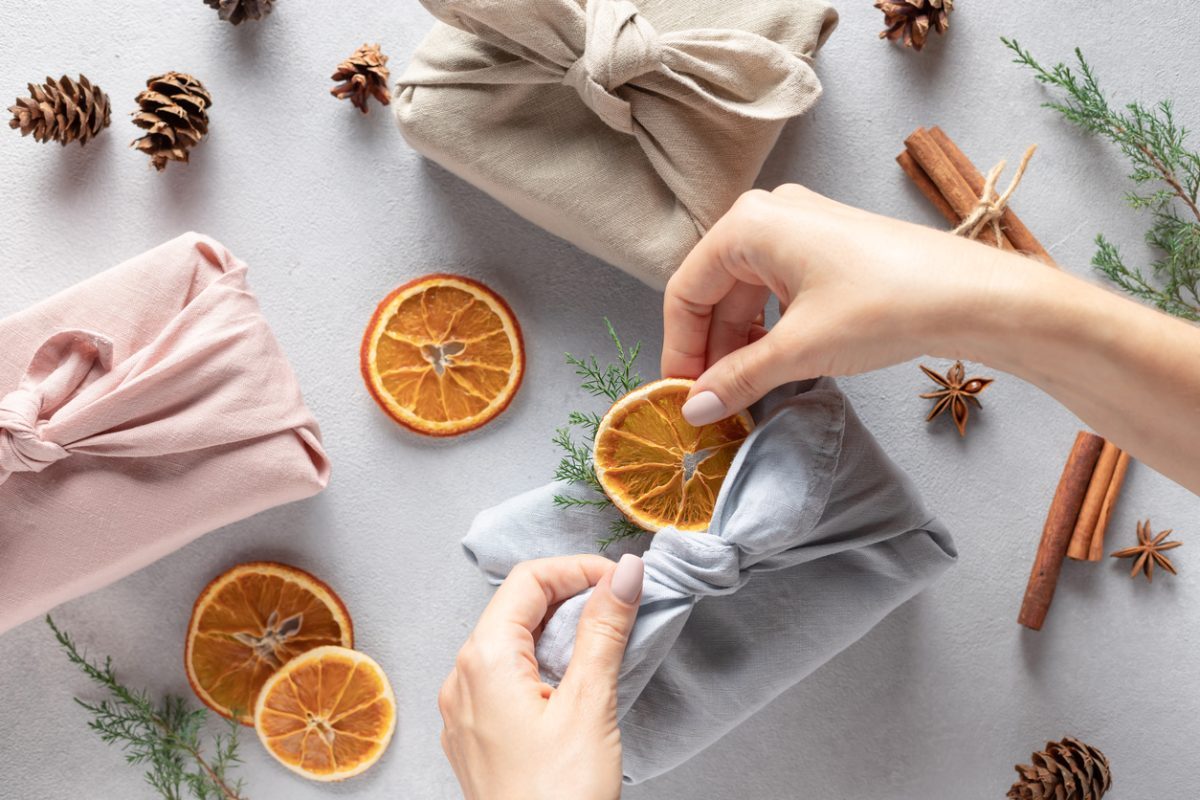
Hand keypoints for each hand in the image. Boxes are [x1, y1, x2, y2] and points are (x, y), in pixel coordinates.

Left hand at [440, 554, 644, 799]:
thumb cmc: (558, 798)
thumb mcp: (590, 704)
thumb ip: (604, 630)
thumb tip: (622, 574)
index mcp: (483, 661)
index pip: (527, 581)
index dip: (577, 569)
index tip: (620, 579)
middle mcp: (462, 680)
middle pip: (515, 608)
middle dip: (569, 597)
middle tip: (619, 605)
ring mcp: (465, 711)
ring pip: (511, 644)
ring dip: (558, 632)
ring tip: (604, 642)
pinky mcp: (477, 738)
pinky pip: (505, 680)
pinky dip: (543, 666)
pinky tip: (575, 684)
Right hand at [661, 184, 1032, 422]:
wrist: (973, 295)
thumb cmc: (886, 304)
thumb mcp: (800, 348)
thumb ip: (738, 378)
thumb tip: (694, 409)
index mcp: (749, 224)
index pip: (686, 290)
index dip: (679, 347)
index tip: (680, 395)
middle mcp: (769, 214)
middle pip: (713, 290)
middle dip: (710, 348)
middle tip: (710, 401)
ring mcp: (800, 227)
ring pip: (745, 292)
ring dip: (739, 343)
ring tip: (742, 392)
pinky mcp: (827, 247)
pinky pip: (776, 289)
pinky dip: (768, 329)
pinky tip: (773, 365)